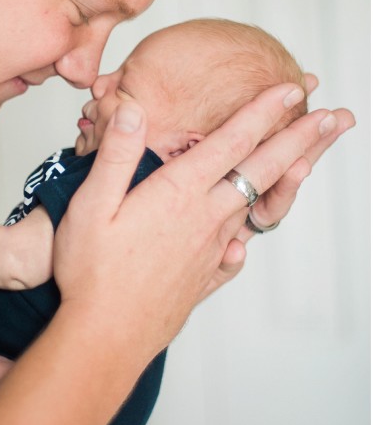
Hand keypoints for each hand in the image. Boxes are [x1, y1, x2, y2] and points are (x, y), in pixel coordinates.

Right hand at [54, 85, 351, 363]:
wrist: (105, 337)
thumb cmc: (90, 273)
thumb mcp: (90, 204)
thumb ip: (116, 154)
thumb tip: (131, 107)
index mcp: (179, 194)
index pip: (232, 141)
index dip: (264, 110)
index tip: (292, 88)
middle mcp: (205, 219)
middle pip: (262, 171)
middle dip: (300, 140)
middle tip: (333, 119)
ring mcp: (210, 250)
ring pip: (255, 206)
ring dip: (283, 179)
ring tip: (303, 162)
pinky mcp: (205, 277)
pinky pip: (236, 251)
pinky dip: (247, 236)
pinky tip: (244, 238)